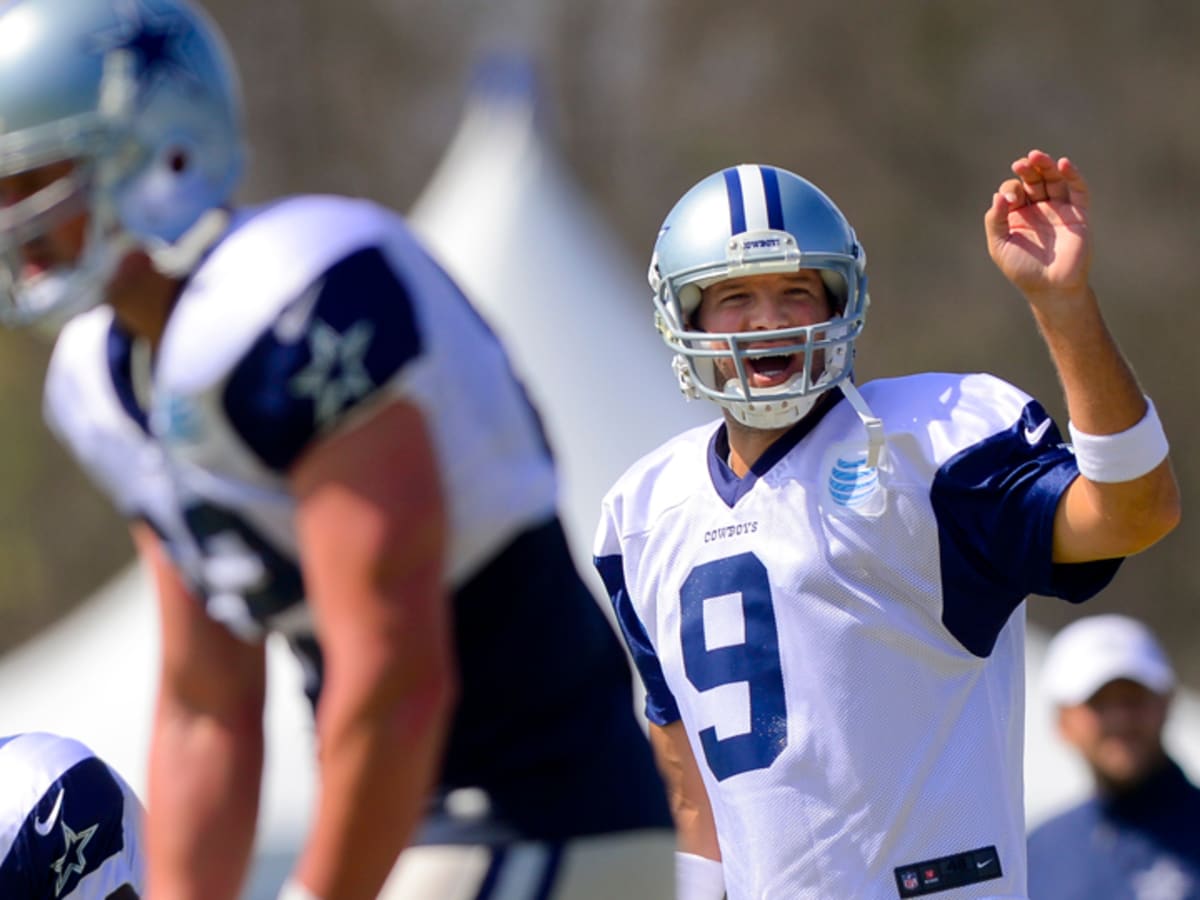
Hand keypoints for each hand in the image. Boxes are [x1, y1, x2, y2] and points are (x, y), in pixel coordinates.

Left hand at [984, 149, 1090, 301]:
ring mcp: (1059, 210)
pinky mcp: (1078, 214)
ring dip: (1047, 166)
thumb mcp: (999, 245)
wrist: (1051, 287)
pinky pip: (1078, 190)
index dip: (1010, 189)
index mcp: (1017, 215)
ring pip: (1055, 180)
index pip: (1013, 191)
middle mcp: (1039, 209)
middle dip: (1028, 169)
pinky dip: (1073, 175)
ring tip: (1037, 156)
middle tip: (1022, 163)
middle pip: (1034, 180)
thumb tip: (998, 195)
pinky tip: (1064, 164)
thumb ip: (995, 220)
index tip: (1009, 200)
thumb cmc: (1022, 269)